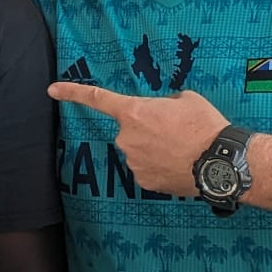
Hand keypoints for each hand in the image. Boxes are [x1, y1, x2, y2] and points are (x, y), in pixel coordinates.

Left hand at [48, 82, 228, 198]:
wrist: (220, 161)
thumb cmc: (205, 124)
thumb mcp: (186, 99)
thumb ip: (164, 102)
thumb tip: (163, 110)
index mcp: (134, 112)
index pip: (97, 98)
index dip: (72, 92)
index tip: (52, 90)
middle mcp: (127, 138)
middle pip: (130, 130)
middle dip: (147, 129)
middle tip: (175, 130)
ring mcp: (133, 162)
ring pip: (139, 151)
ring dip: (154, 148)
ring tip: (182, 148)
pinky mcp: (144, 181)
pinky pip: (147, 169)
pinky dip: (160, 166)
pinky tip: (179, 164)